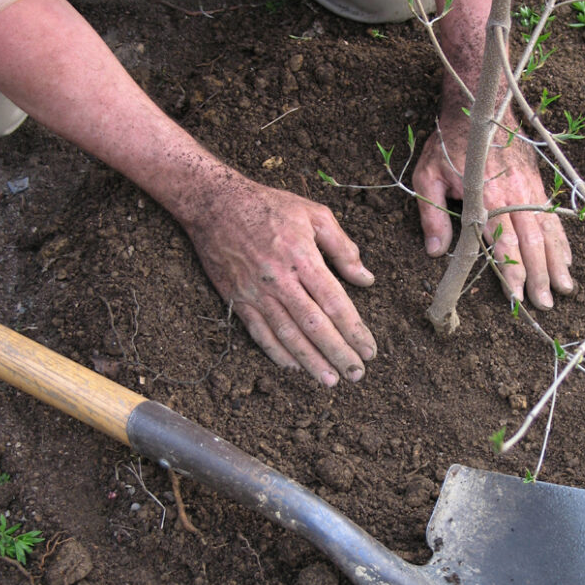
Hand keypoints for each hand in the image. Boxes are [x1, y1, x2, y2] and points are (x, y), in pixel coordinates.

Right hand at [184, 171, 376, 384]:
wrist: (215, 204)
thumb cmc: (270, 206)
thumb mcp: (314, 214)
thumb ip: (343, 248)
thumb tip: (365, 279)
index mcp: (303, 257)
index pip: (335, 302)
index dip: (354, 330)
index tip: (369, 349)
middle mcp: (280, 280)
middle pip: (314, 325)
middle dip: (338, 353)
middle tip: (357, 374)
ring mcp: (256, 292)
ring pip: (287, 335)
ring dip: (311, 361)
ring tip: (330, 380)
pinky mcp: (237, 298)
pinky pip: (259, 332)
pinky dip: (277, 352)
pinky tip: (294, 366)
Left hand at [412, 113, 572, 308]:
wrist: (481, 107)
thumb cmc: (449, 145)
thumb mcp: (428, 177)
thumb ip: (432, 216)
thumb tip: (435, 253)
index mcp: (487, 197)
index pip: (503, 242)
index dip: (511, 271)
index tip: (516, 296)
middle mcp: (514, 195)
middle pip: (531, 242)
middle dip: (540, 276)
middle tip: (545, 304)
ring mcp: (530, 188)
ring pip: (548, 231)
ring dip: (557, 263)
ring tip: (565, 289)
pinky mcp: (538, 183)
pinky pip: (553, 217)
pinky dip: (562, 240)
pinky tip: (567, 260)